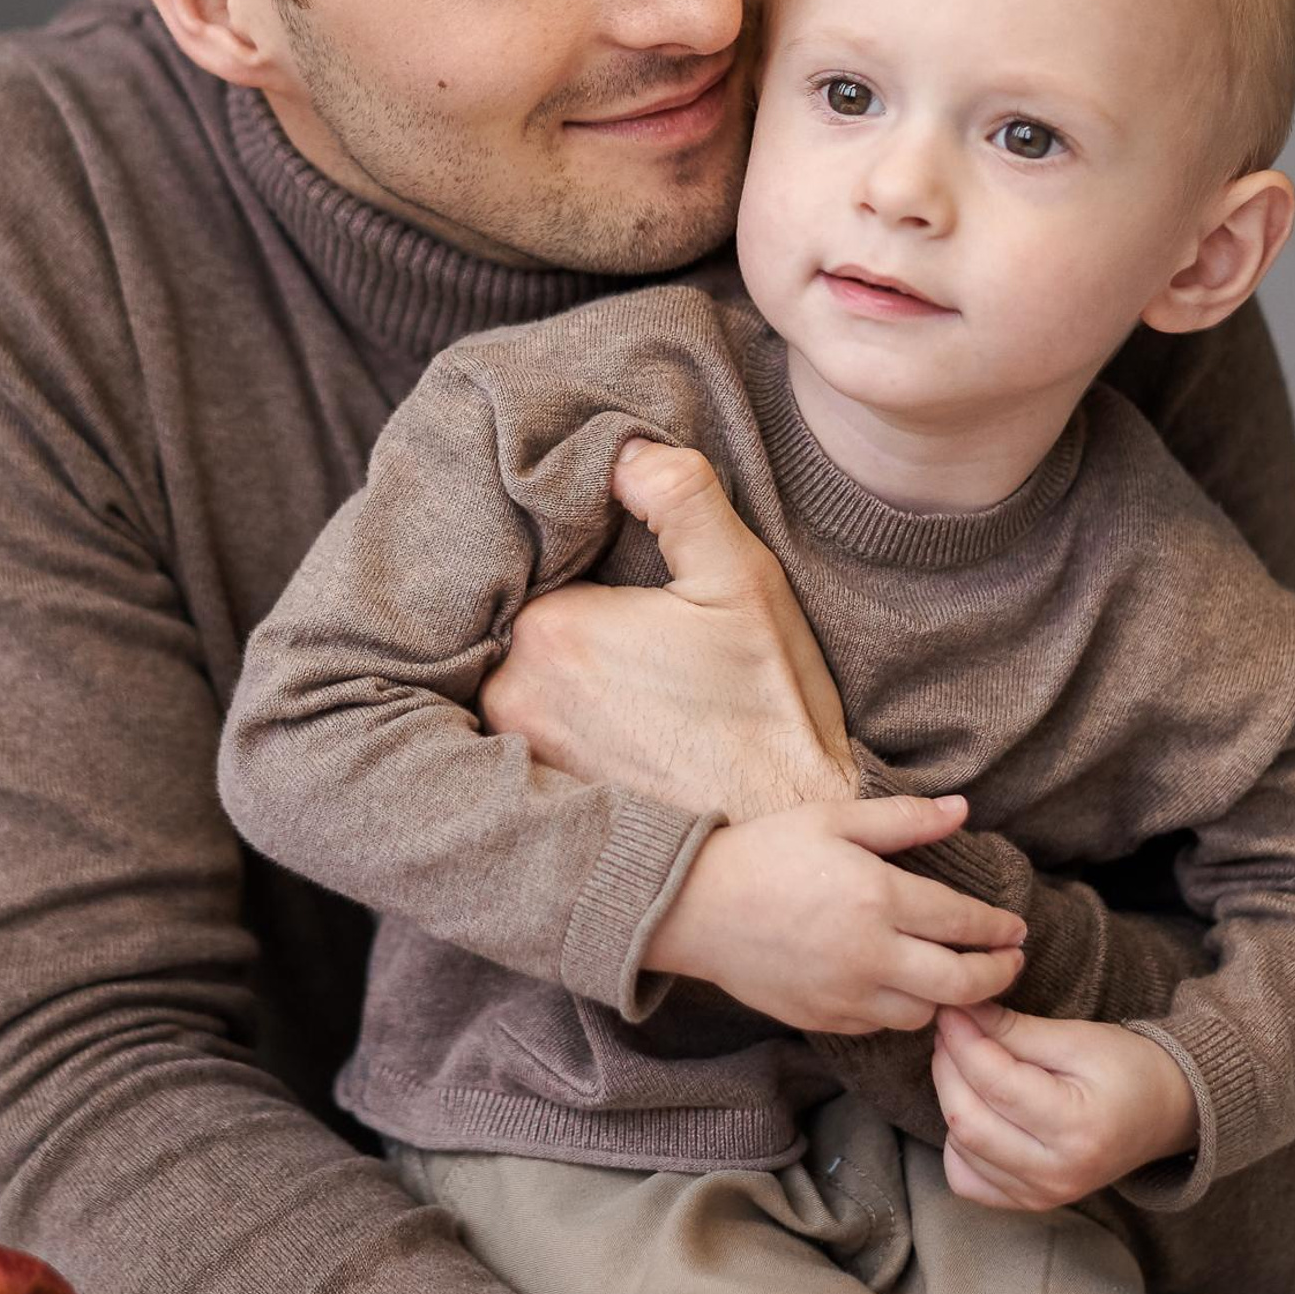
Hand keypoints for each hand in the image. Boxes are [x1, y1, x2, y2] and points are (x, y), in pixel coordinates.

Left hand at [479, 440, 852, 817]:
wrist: (783, 844)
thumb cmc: (771, 710)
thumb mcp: (743, 581)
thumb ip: (681, 495)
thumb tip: (623, 449)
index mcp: (551, 629)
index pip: (536, 562)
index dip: (581, 561)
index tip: (624, 583)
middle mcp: (510, 693)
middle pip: (521, 622)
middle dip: (564, 617)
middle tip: (632, 640)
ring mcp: (514, 752)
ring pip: (518, 677)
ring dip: (554, 673)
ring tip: (625, 685)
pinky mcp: (530, 799)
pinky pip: (520, 735)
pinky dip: (551, 723)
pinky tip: (611, 729)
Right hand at [645, 796, 1027, 1033]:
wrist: (694, 907)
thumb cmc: (763, 853)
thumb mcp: (832, 819)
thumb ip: (903, 819)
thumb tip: (962, 810)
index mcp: (878, 899)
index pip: (963, 923)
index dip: (998, 928)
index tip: (1016, 928)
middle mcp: (871, 956)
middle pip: (961, 984)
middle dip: (997, 974)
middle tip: (1011, 962)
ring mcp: (847, 995)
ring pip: (925, 1014)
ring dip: (951, 998)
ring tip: (958, 978)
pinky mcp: (824, 1019)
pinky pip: (882, 1026)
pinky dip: (904, 1011)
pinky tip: (902, 989)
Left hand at [931, 1001, 1198, 1209]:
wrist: (1164, 1113)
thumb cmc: (1126, 1068)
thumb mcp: (1076, 1038)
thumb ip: (1013, 1030)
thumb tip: (957, 1011)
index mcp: (1077, 1129)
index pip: (993, 1083)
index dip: (961, 1039)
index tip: (951, 1008)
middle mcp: (1058, 1173)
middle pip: (967, 1119)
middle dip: (947, 1065)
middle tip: (952, 1029)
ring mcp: (1043, 1194)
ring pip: (960, 1146)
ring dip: (949, 1096)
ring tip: (964, 1060)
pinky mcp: (1030, 1201)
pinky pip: (966, 1179)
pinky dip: (958, 1142)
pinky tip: (977, 1109)